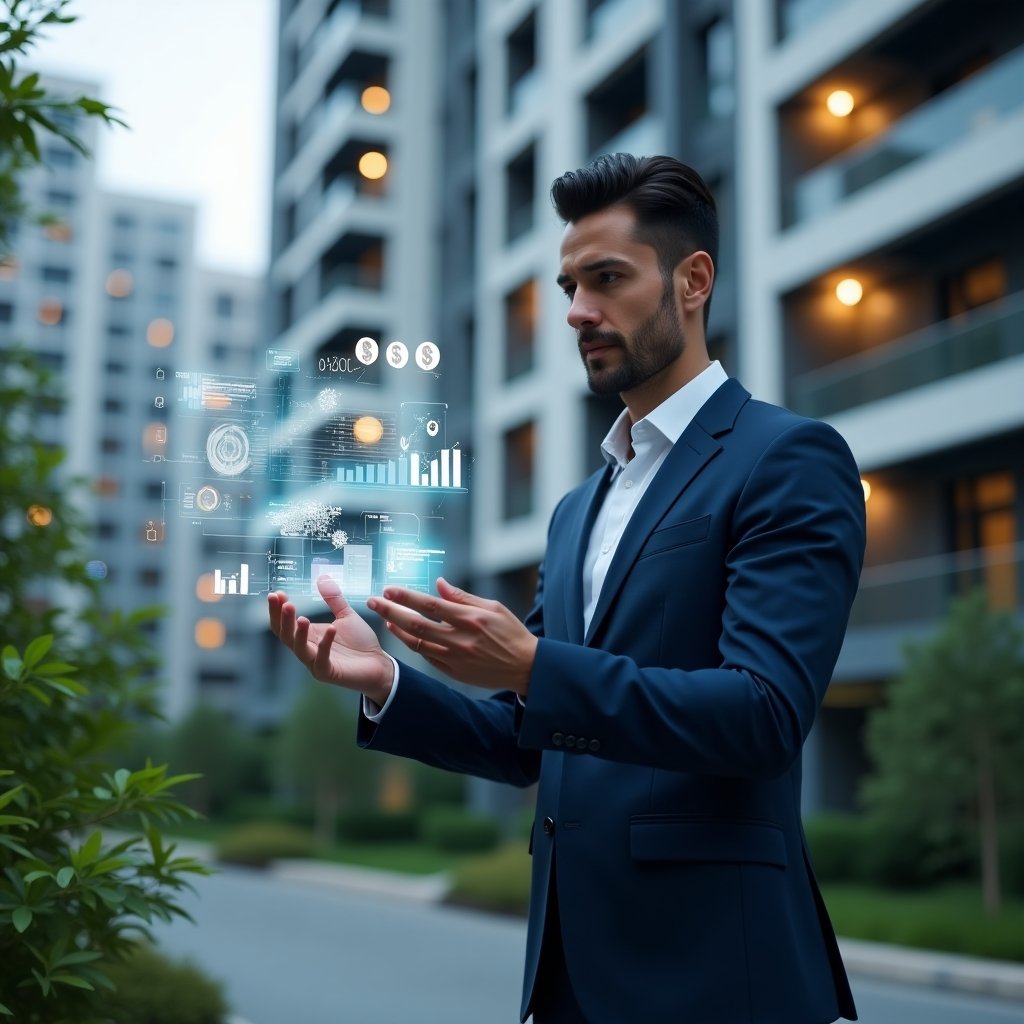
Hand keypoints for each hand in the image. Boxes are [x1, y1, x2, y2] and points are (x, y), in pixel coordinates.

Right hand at [268, 576, 394, 705]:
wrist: (378, 664)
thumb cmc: (360, 642)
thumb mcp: (346, 616)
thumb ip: (333, 599)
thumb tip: (322, 577)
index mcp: (308, 635)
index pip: (285, 623)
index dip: (278, 610)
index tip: (277, 593)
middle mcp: (308, 649)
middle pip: (285, 635)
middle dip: (282, 619)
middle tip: (284, 603)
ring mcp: (316, 662)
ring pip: (299, 649)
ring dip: (298, 633)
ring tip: (302, 618)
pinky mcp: (328, 672)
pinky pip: (321, 659)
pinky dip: (324, 644)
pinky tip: (331, 629)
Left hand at [366, 577, 537, 695]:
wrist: (525, 667)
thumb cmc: (511, 632)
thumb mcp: (493, 608)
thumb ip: (462, 597)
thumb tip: (438, 583)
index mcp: (471, 619)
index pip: (430, 605)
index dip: (406, 597)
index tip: (389, 589)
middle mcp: (460, 640)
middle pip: (417, 624)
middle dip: (391, 611)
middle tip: (373, 601)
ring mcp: (455, 658)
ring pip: (418, 643)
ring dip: (398, 630)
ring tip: (385, 618)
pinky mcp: (454, 672)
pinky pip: (427, 657)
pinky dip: (413, 645)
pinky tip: (403, 635)